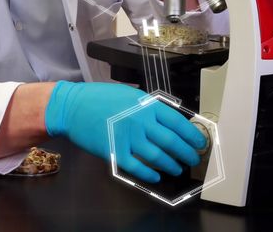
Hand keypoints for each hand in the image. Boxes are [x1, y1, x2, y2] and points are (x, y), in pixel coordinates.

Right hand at [44, 81, 206, 182]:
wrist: (73, 107)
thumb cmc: (101, 98)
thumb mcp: (131, 95)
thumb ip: (151, 108)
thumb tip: (172, 123)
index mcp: (147, 105)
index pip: (178, 122)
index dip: (192, 135)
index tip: (199, 142)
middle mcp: (140, 121)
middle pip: (171, 142)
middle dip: (187, 153)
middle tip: (193, 159)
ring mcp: (127, 137)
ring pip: (157, 157)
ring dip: (171, 165)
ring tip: (177, 168)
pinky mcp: (114, 152)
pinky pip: (137, 167)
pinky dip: (149, 174)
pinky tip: (156, 177)